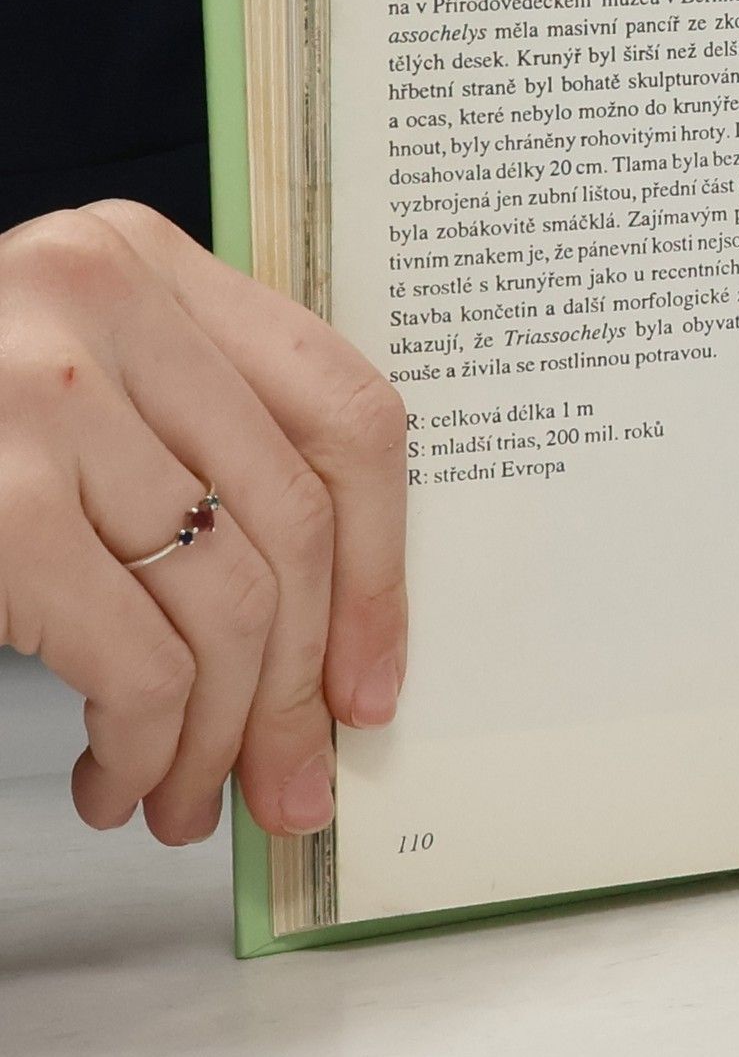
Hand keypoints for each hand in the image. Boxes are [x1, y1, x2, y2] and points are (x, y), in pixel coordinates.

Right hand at [0, 201, 406, 843]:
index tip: (373, 679)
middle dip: (302, 687)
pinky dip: (147, 745)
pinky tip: (116, 776)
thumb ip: (196, 455)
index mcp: (145, 260)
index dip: (382, 566)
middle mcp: (98, 297)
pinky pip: (145, 660)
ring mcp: (38, 394)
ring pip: (232, 601)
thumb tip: (335, 645)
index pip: (346, 412)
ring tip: (183, 796)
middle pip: (294, 522)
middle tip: (290, 784)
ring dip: (221, 736)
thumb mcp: (78, 399)